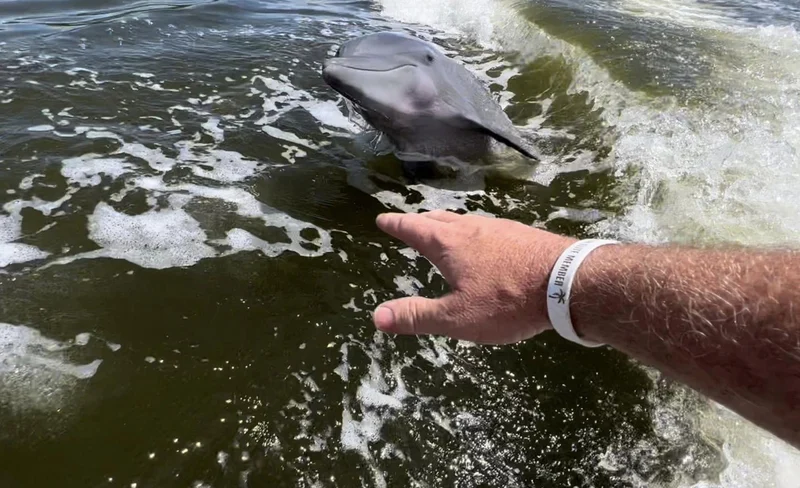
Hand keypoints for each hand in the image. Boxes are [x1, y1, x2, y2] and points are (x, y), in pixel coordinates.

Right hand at [372, 211, 576, 343]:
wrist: (567, 282)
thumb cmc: (506, 301)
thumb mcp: (456, 317)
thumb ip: (417, 316)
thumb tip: (376, 316)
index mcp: (449, 245)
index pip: (413, 229)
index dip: (396, 225)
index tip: (382, 220)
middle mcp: (472, 229)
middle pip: (439, 220)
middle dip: (420, 221)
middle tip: (410, 223)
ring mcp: (500, 229)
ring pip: (465, 221)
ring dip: (448, 224)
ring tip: (443, 231)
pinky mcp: (523, 236)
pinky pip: (488, 228)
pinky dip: (474, 232)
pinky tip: (485, 244)